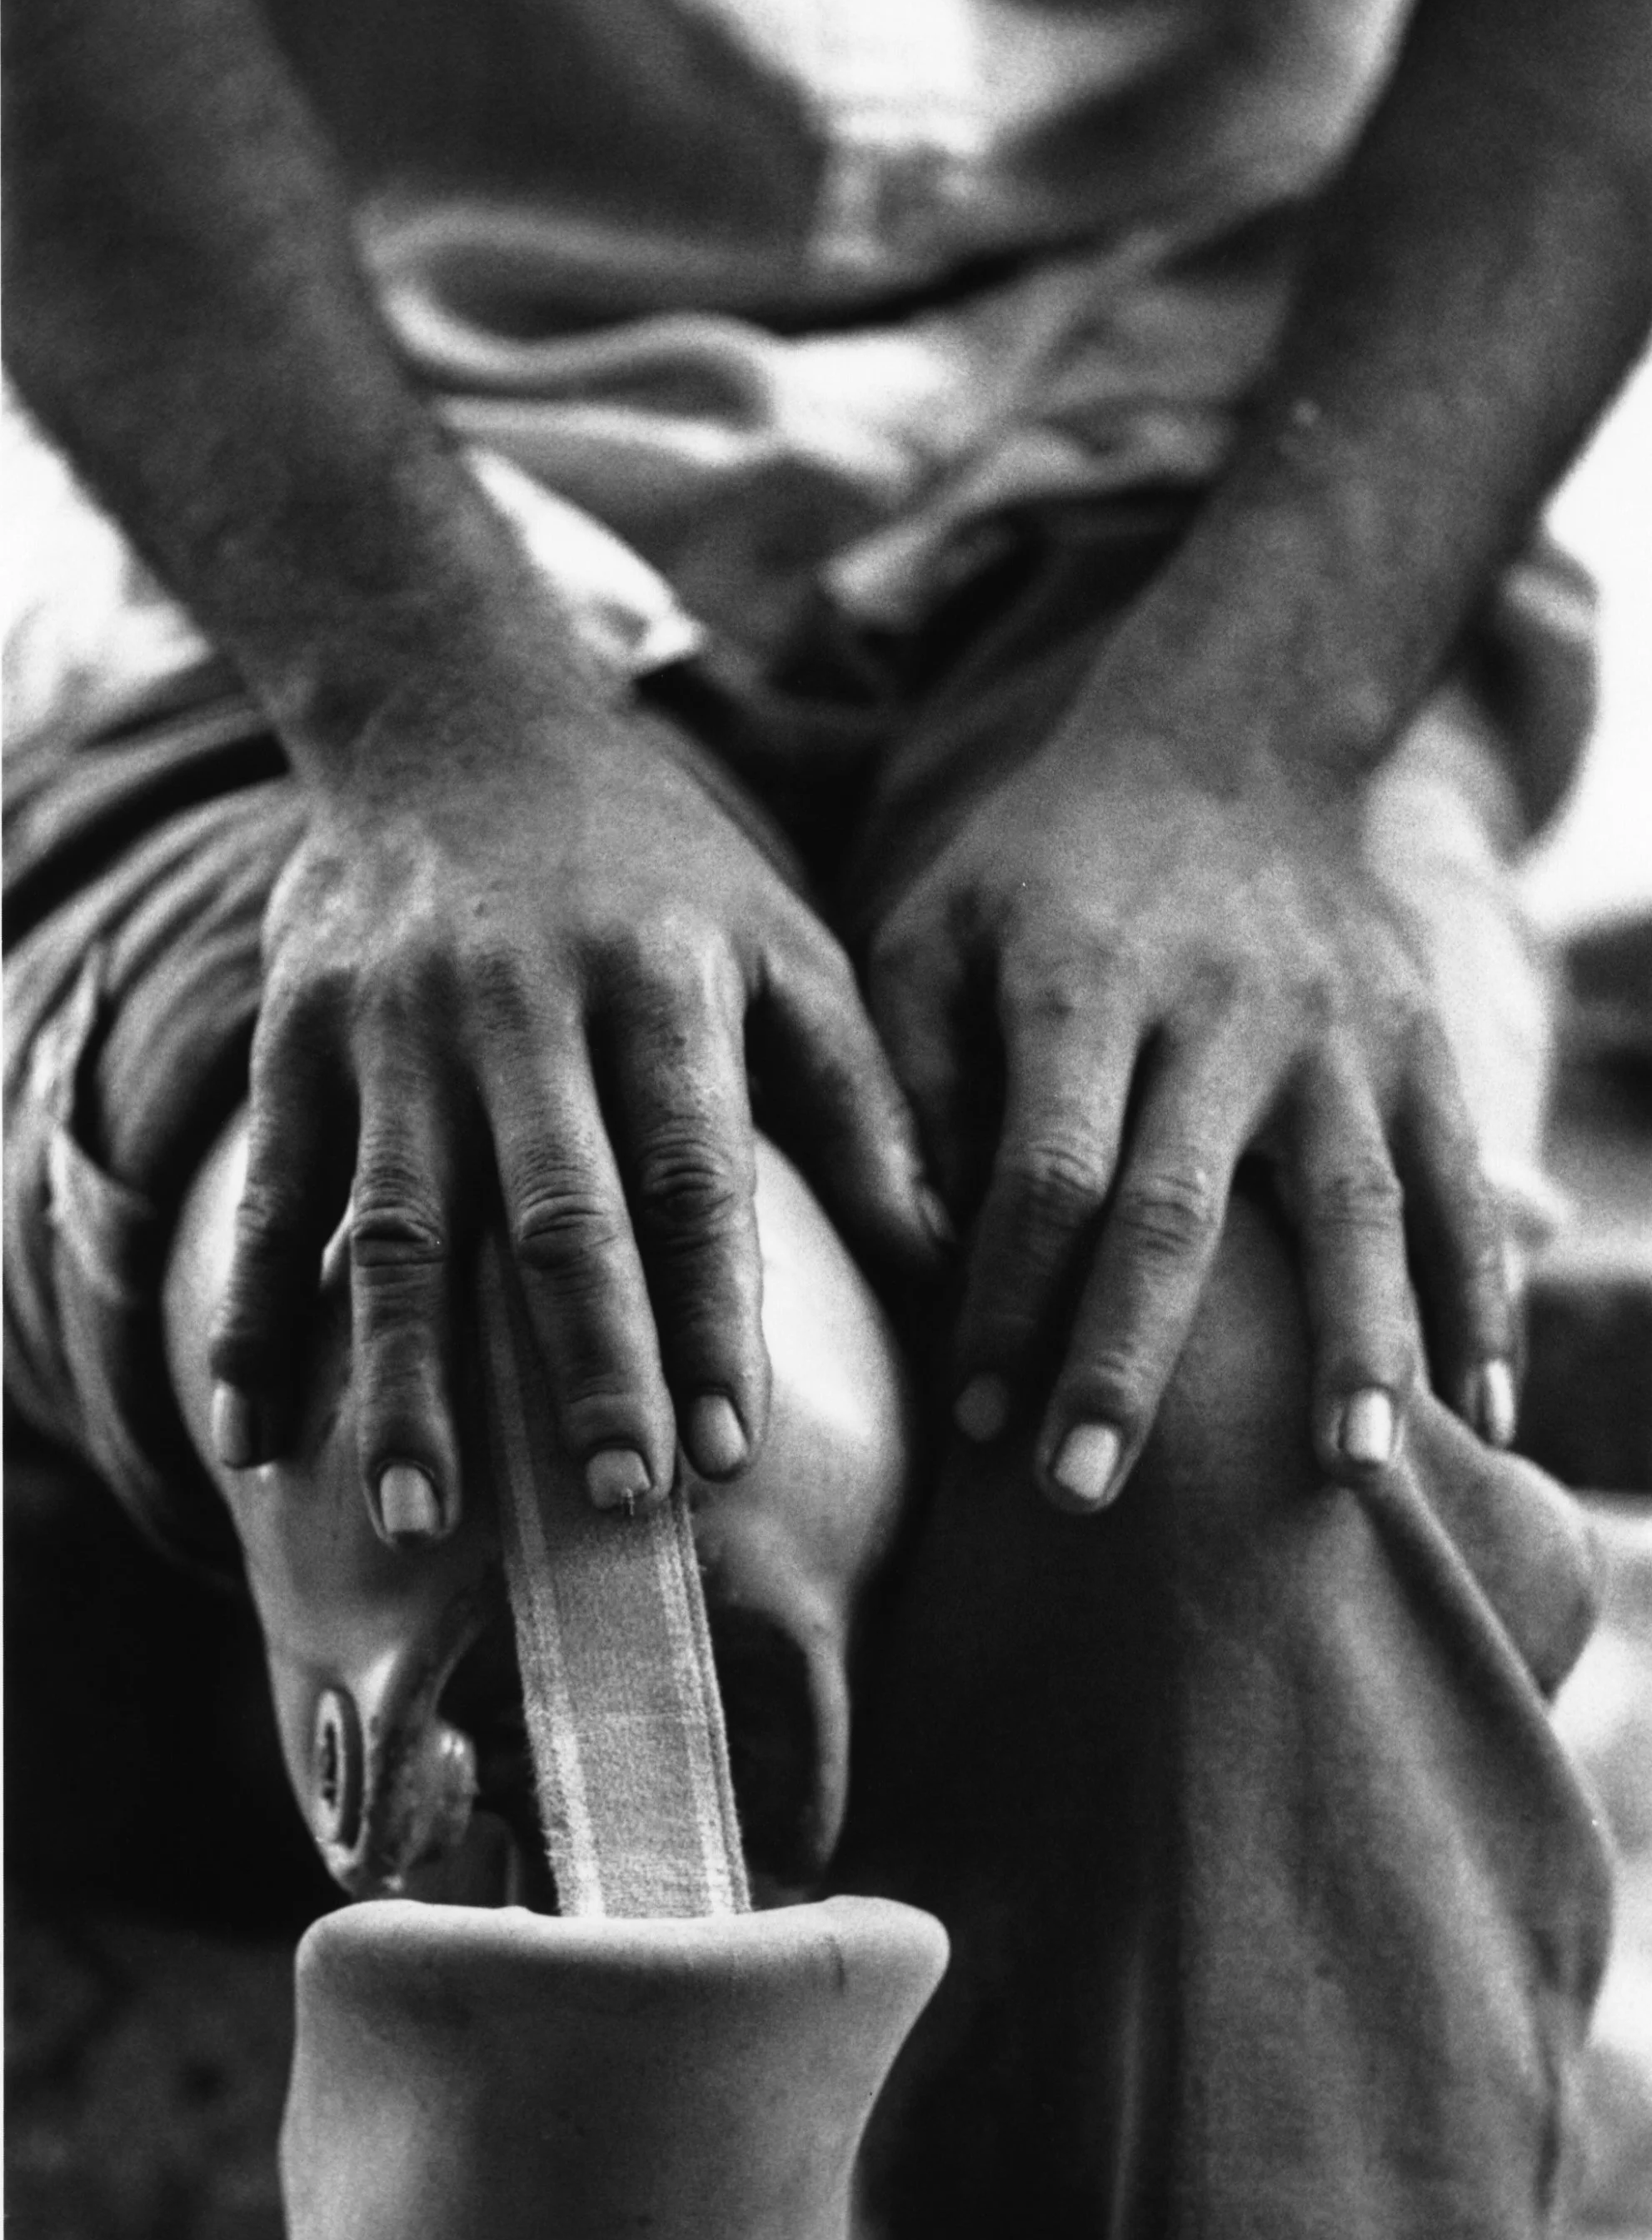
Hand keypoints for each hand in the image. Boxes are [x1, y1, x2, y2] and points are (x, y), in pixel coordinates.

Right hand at [207, 659, 936, 1540]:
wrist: (452, 722)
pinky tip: (251, 1434)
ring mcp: (397, 1026)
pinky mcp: (298, 1036)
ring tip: (421, 1517)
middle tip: (617, 1504)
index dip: (712, 1316)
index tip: (734, 1452)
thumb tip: (943, 1262)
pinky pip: (272, 1194)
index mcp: (662, 986)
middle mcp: (524, 1009)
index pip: (695, 1175)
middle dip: (587, 1366)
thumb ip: (861, 1101)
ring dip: (407, 1379)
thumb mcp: (783, 946)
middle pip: (555, 1212)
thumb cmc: (653, 866)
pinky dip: (251, 1316)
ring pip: (401, 1225)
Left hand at [869, 725, 1515, 1511]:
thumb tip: (922, 1253)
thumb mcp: (937, 931)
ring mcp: (1337, 1027)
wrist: (1222, 741)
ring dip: (1351, 1344)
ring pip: (1351, 1201)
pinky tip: (1485, 1406)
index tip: (972, 1423)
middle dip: (1130, 1361)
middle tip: (1086, 1496)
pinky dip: (1478, 1292)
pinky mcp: (1417, 1038)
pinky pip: (1456, 1177)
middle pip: (1178, 1208)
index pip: (1044, 1171)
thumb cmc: (1043, 872)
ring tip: (1351, 1477)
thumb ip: (916, 1081)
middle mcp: (1220, 1009)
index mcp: (1083, 982)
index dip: (1007, 1301)